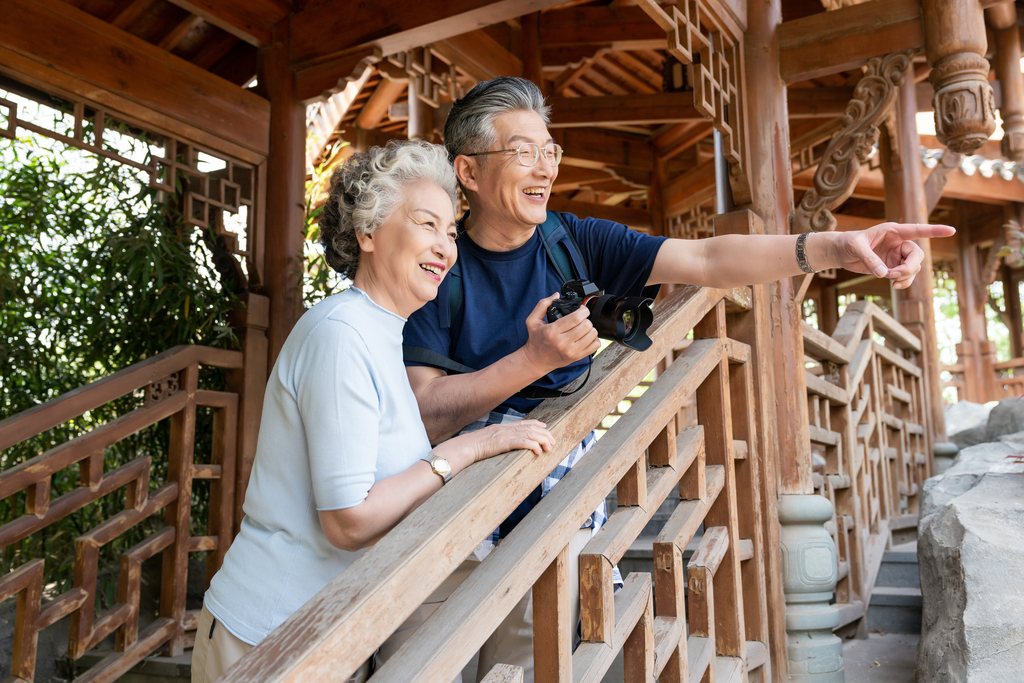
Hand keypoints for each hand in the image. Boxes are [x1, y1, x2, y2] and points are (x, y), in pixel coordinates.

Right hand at [471, 420, 554, 459]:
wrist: (466, 446)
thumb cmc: (473, 445)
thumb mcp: (488, 438)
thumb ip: (498, 438)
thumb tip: (503, 443)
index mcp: (503, 426)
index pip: (523, 422)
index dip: (536, 424)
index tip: (545, 427)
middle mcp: (506, 428)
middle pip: (531, 427)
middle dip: (544, 434)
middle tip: (552, 441)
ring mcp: (506, 434)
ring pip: (530, 433)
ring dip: (542, 440)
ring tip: (549, 447)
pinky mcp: (505, 442)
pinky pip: (523, 442)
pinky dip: (533, 445)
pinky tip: (538, 451)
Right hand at [520, 293, 600, 373]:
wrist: (536, 361)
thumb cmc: (535, 340)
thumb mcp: (532, 320)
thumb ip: (542, 305)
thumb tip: (556, 294)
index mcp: (552, 331)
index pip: (575, 318)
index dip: (583, 310)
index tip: (581, 309)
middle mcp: (562, 342)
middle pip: (586, 326)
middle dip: (586, 318)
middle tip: (581, 318)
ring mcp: (571, 351)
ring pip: (592, 335)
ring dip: (590, 328)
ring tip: (583, 327)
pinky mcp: (577, 357)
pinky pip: (595, 346)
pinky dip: (594, 339)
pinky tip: (586, 337)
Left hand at [831, 223, 955, 289]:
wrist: (841, 253)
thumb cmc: (848, 244)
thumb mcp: (856, 248)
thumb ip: (870, 259)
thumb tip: (884, 274)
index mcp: (893, 231)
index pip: (917, 230)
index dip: (934, 231)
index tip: (951, 230)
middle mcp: (899, 242)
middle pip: (917, 256)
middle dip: (909, 268)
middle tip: (894, 276)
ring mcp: (897, 255)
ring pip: (914, 267)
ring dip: (906, 276)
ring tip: (892, 282)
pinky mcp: (893, 266)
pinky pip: (906, 276)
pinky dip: (904, 282)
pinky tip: (895, 286)